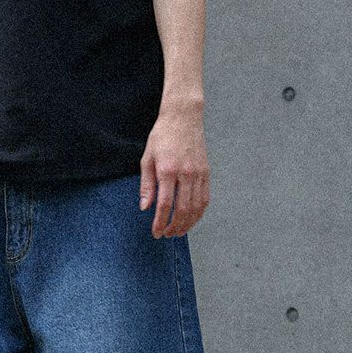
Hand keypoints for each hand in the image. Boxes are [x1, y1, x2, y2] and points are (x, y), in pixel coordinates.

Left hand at [139, 99, 209, 238]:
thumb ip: (146, 185)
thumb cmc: (162, 136)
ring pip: (196, 207)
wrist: (183, 117)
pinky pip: (204, 199)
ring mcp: (198, 173)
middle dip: (174, 227)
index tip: (156, 232)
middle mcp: (186, 173)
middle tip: (166, 235)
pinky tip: (190, 219)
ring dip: (187, 224)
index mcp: (168, 170)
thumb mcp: (147, 159)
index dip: (160, 222)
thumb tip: (145, 207)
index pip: (165, 204)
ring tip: (178, 232)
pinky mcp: (206, 173)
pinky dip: (198, 213)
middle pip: (182, 210)